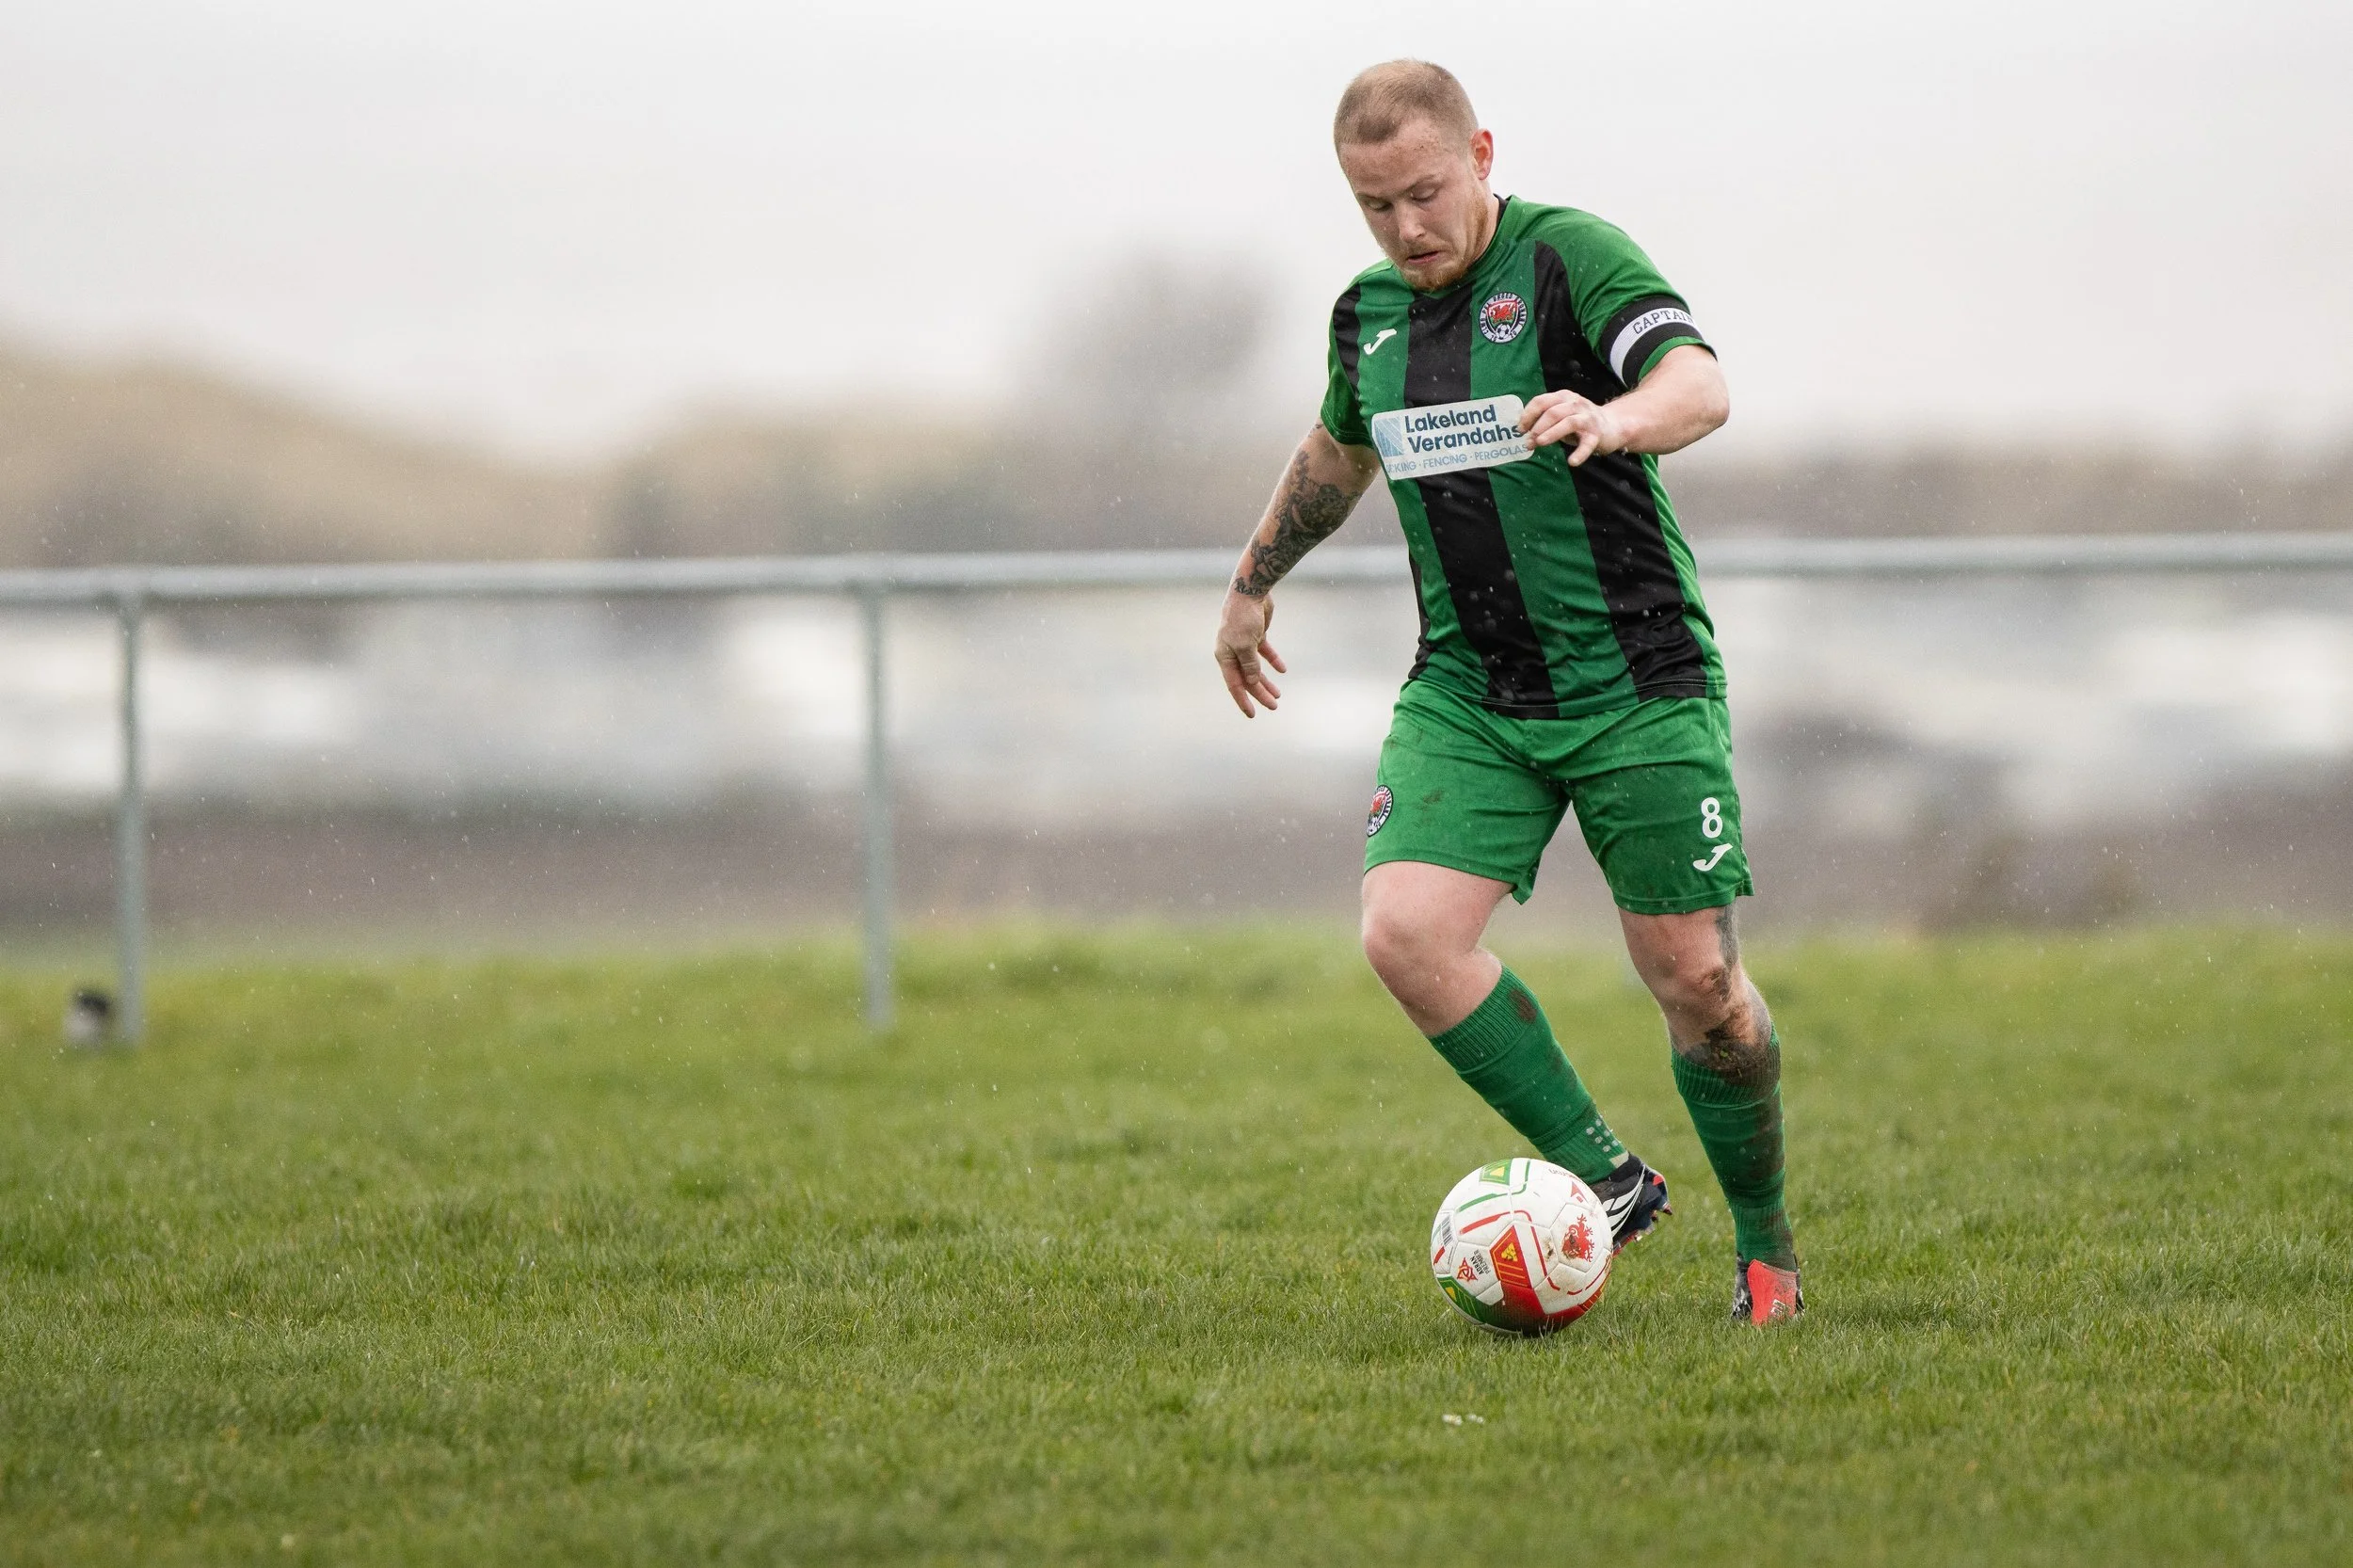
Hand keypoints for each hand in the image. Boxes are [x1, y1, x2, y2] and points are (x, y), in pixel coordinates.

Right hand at [1214, 590, 1286, 716]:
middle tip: (1274, 706)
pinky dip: (1273, 661)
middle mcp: (1232, 653)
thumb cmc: (1242, 618)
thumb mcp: (1246, 645)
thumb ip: (1249, 665)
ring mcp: (1244, 644)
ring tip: (1279, 694)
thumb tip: (1252, 682)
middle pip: (1247, 679)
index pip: (1234, 684)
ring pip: (1255, 669)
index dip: (1243, 701)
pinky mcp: (1256, 635)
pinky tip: (1282, 670)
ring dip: (1266, 682)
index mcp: (1224, 657)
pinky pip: (1264, 653)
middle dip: (1260, 693)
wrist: (1249, 591)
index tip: (1253, 715)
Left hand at [1519, 390, 1624, 466]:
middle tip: (1528, 441)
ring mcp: (1587, 418)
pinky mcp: (1596, 434)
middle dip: (1537, 427)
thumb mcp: (1560, 416)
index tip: (1519, 429)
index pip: (1541, 401)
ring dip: (1551, 433)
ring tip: (1540, 443)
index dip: (1528, 415)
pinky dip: (1580, 453)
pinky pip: (1587, 444)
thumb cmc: (1578, 422)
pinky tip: (1572, 462)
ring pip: (1568, 423)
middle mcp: (1576, 404)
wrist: (1611, 425)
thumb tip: (1523, 434)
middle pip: (1553, 412)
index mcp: (1563, 397)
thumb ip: (1543, 421)